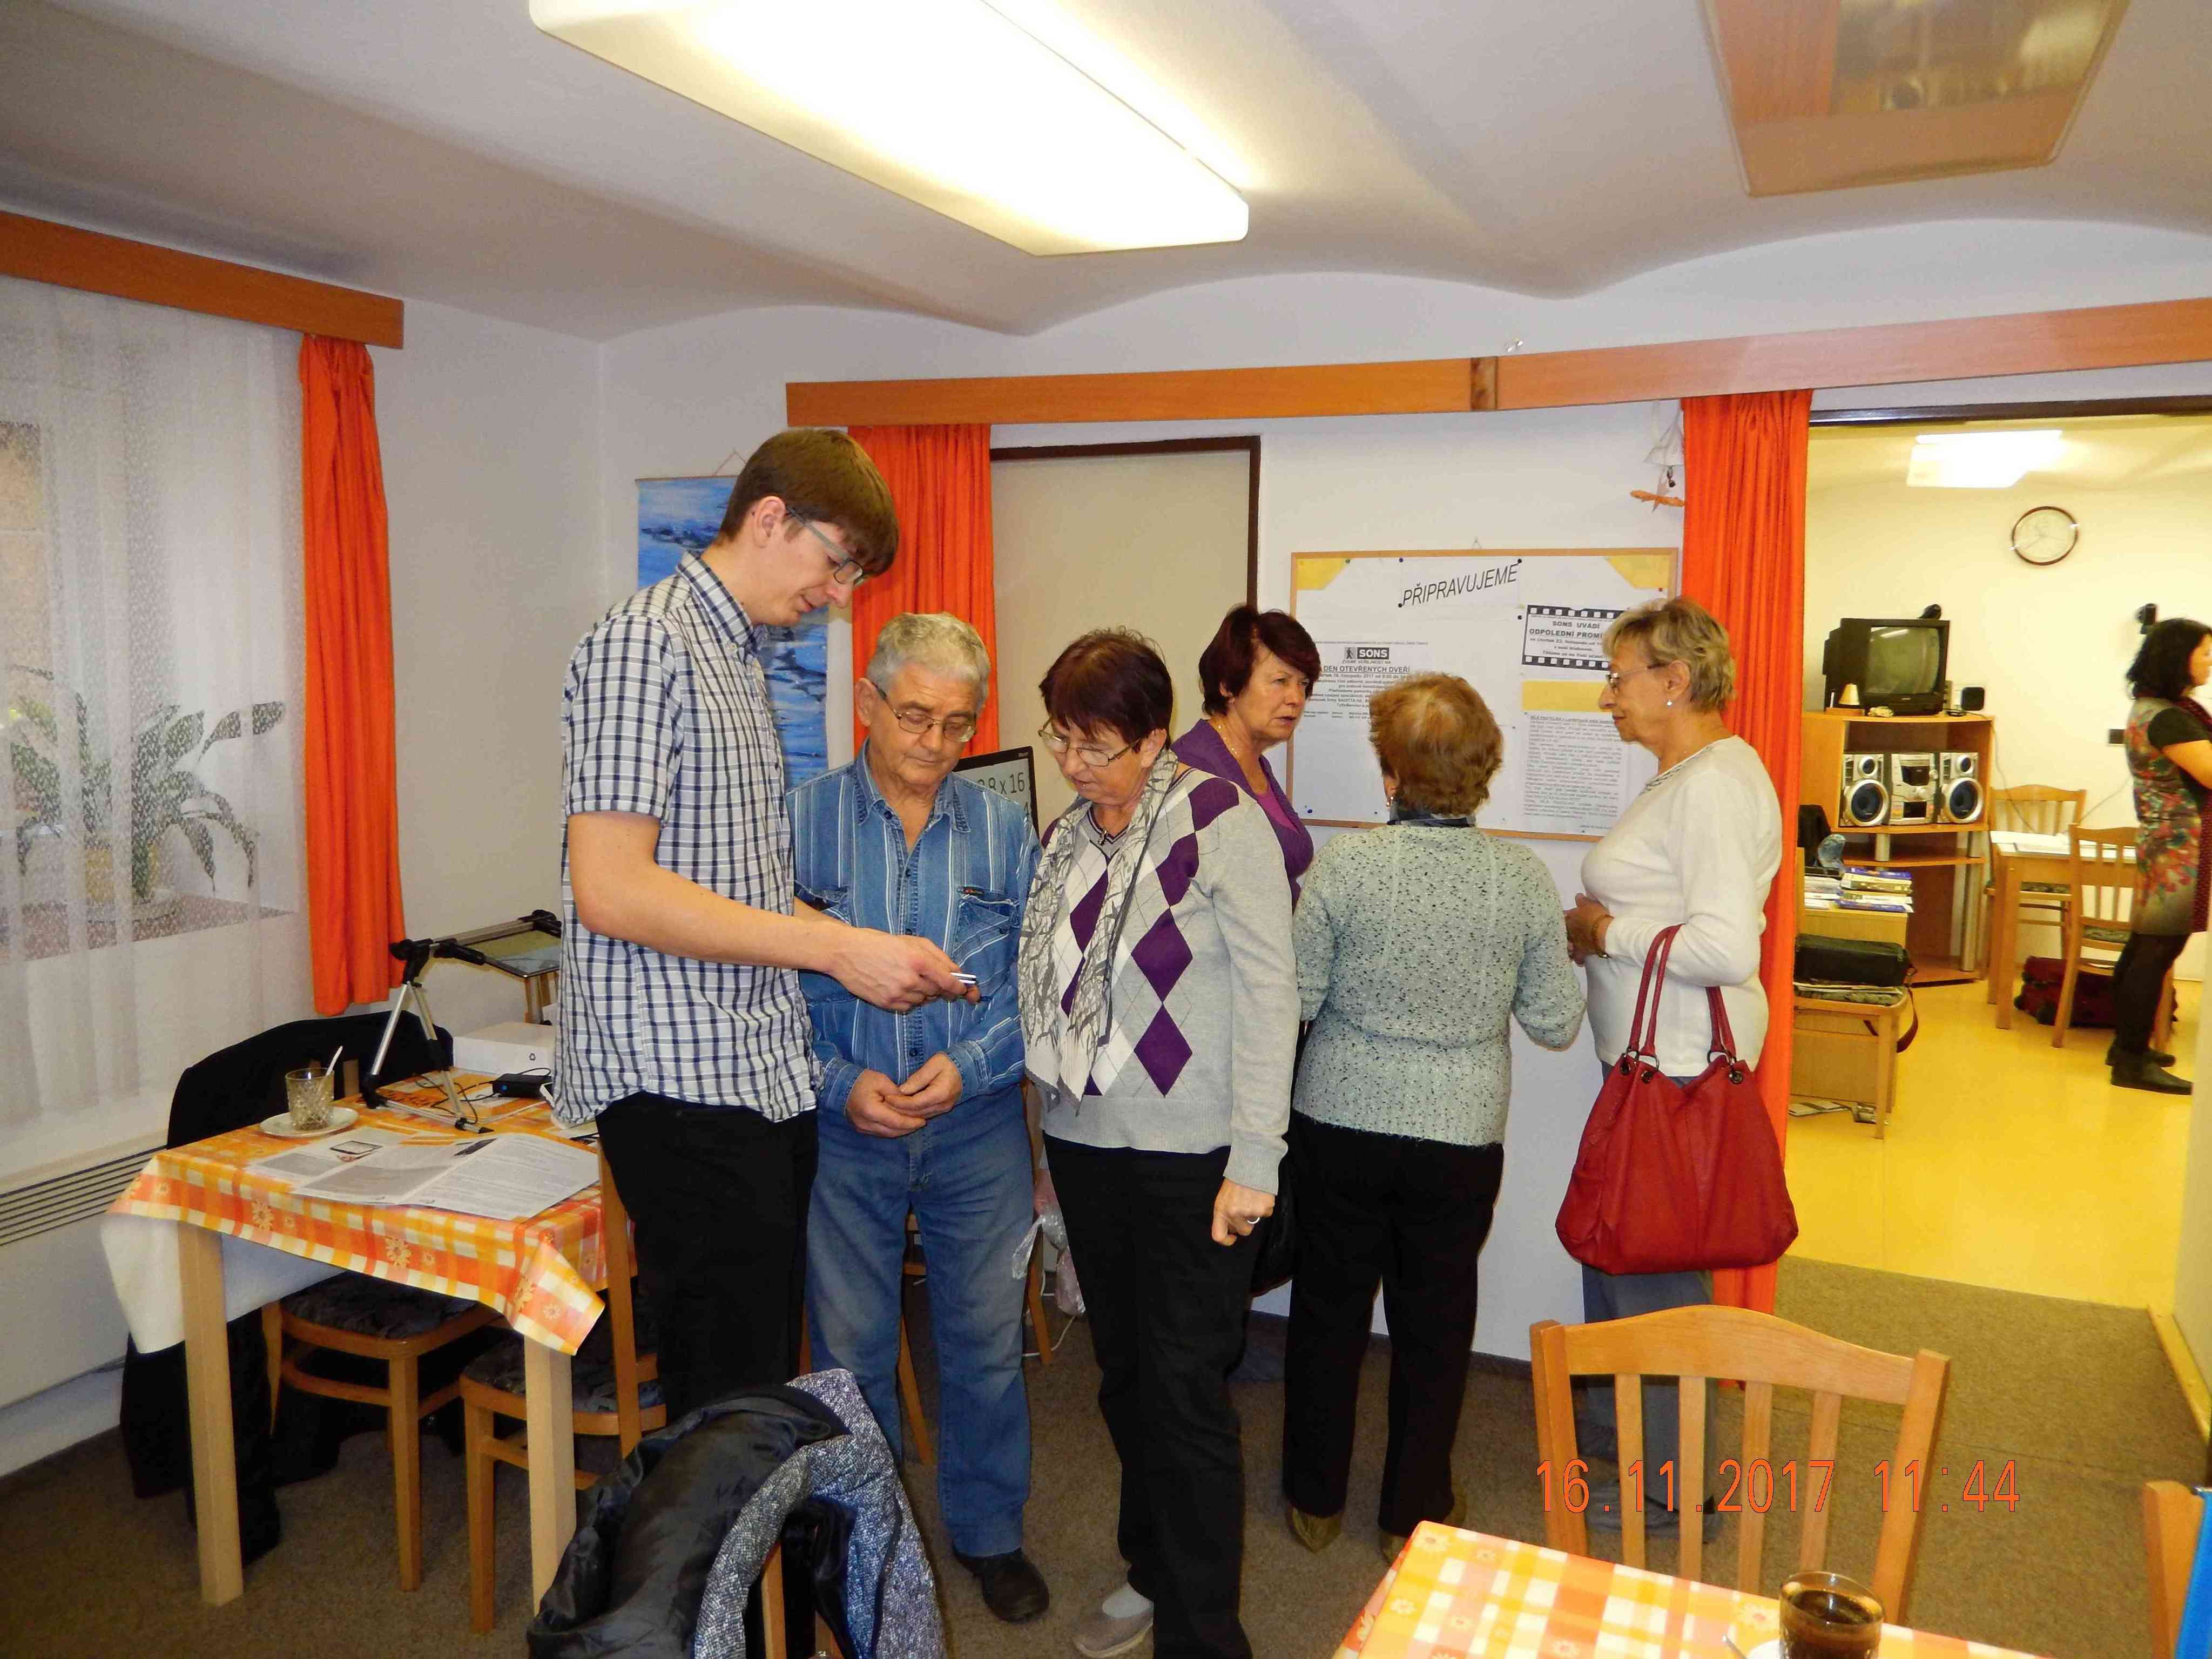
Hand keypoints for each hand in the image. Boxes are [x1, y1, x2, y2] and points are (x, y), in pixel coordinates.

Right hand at [829, 928, 969, 1010]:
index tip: (963, 989)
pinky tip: (898, 986)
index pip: (948, 981)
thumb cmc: (879, 942)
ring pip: (923, 1000)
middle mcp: (910, 979)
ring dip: (923, 992)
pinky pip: (908, 1007)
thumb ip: (937, 955)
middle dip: (938, 987)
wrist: (846, 953)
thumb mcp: (911, 941)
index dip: (959, 987)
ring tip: (908, 978)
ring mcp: (898, 994)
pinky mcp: (886, 1004)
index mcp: (918, 960)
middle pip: (937, 992)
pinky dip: (909, 999)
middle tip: (928, 977)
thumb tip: (955, 972)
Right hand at [845, 1069, 929, 1137]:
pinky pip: (880, 1133)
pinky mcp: (861, 1129)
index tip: (923, 1121)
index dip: (911, 1122)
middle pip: (893, 1131)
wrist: (840, 1085)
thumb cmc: (862, 1080)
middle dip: (908, 1128)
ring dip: (901, 1130)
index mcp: (871, 1111)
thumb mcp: (882, 1081)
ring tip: (913, 1124)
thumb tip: (910, 1104)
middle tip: (922, 1123)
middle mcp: (866, 1123)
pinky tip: (900, 1125)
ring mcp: (862, 1128)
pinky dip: (892, 1130)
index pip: (896, 1121)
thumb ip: (897, 1094)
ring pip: (887, 1134)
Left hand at [894, 1052, 963, 1118]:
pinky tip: (903, 1108)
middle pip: (916, 1113)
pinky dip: (912, 1113)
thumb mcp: (933, 1064)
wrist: (969, 1068)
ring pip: (919, 1117)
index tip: (887, 1097)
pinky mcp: (942, 1110)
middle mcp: (942, 1105)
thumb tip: (901, 1090)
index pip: (914, 1103)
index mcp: (940, 1094)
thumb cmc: (950, 1063)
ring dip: (904, 1114)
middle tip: (884, 1104)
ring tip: (891, 1107)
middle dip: (899, 1110)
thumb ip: (918, 1078)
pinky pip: (924, 1115)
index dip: (899, 1102)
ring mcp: (943, 1109)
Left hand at [1210, 1179, 1275, 1246]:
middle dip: (1246, 1223)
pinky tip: (1260, 1195)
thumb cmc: (1236, 1180)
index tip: (1233, 1237)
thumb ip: (1226, 1213)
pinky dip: (1265, 1206)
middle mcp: (1234, 1214)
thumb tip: (1233, 1228)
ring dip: (1255, 1212)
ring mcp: (1250, 1212)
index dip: (1226, 1240)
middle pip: (1243, 1231)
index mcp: (1221, 1210)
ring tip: (1252, 1197)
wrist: (1251, 1164)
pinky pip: (1266, 1214)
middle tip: (1246, 1207)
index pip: (1218, 1235)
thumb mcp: (1223, 1197)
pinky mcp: (1264, 1209)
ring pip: (1256, 1221)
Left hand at [1564, 893, 1610, 964]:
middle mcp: (1569, 931)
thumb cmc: (1597, 916)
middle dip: (1563, 934)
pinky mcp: (1581, 951)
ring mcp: (1574, 942)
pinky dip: (1578, 959)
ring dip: (1568, 947)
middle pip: (1562, 933)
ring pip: (1567, 946)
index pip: (1561, 917)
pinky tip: (1579, 961)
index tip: (1565, 918)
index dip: (1563, 918)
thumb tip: (1577, 896)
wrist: (1604, 932)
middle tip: (1568, 934)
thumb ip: (1582, 901)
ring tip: (1571, 947)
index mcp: (1569, 918)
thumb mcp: (1591, 905)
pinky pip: (1577, 957)